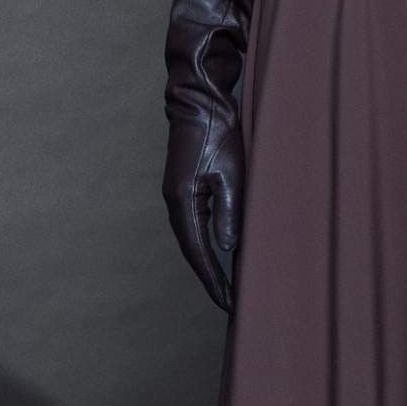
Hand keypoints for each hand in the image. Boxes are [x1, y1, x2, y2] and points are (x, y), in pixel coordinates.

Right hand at [163, 105, 240, 312]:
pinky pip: (197, 225)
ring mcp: (178, 195)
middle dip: (211, 279)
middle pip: (192, 251)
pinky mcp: (186, 187)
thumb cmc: (217, 133)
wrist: (201, 101)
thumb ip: (229, 212)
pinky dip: (208, 244)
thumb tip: (226, 248)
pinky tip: (221, 254)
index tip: (228, 303)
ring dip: (209, 264)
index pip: (198, 252)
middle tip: (230, 304)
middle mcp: (175, 203)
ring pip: (193, 239)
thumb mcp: (231, 173)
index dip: (213, 280)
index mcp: (182, 202)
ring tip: (227, 287)